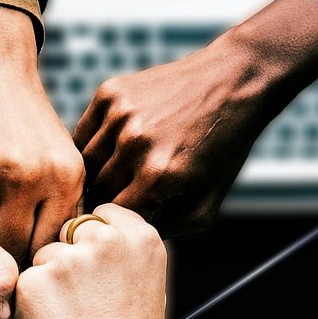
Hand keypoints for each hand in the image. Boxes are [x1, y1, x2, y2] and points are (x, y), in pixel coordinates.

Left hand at [15, 204, 167, 318]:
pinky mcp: (35, 281)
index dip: (94, 241)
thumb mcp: (144, 284)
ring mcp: (69, 259)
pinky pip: (24, 281)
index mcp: (142, 238)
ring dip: (49, 281)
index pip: (102, 213)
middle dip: (70, 257)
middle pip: (70, 230)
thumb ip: (120, 249)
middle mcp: (107, 240)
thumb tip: (84, 226)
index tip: (100, 271)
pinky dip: (31, 303)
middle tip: (87, 304)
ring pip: (45, 256)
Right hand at [75, 0, 317, 237]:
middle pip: (97, 191)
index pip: (116, 217)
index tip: (128, 219)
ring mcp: (120, 115)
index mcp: (159, 176)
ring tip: (118, 173)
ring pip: (85, 163)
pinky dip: (91, 145)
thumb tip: (130, 237)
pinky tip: (112, 146)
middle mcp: (135, 144)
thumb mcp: (208, 201)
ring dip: (97, 173)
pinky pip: (83, 132)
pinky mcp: (110, 93)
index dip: (121, 222)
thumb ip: (171, 229)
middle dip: (108, 199)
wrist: (234, 81)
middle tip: (123, 196)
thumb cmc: (223, 146)